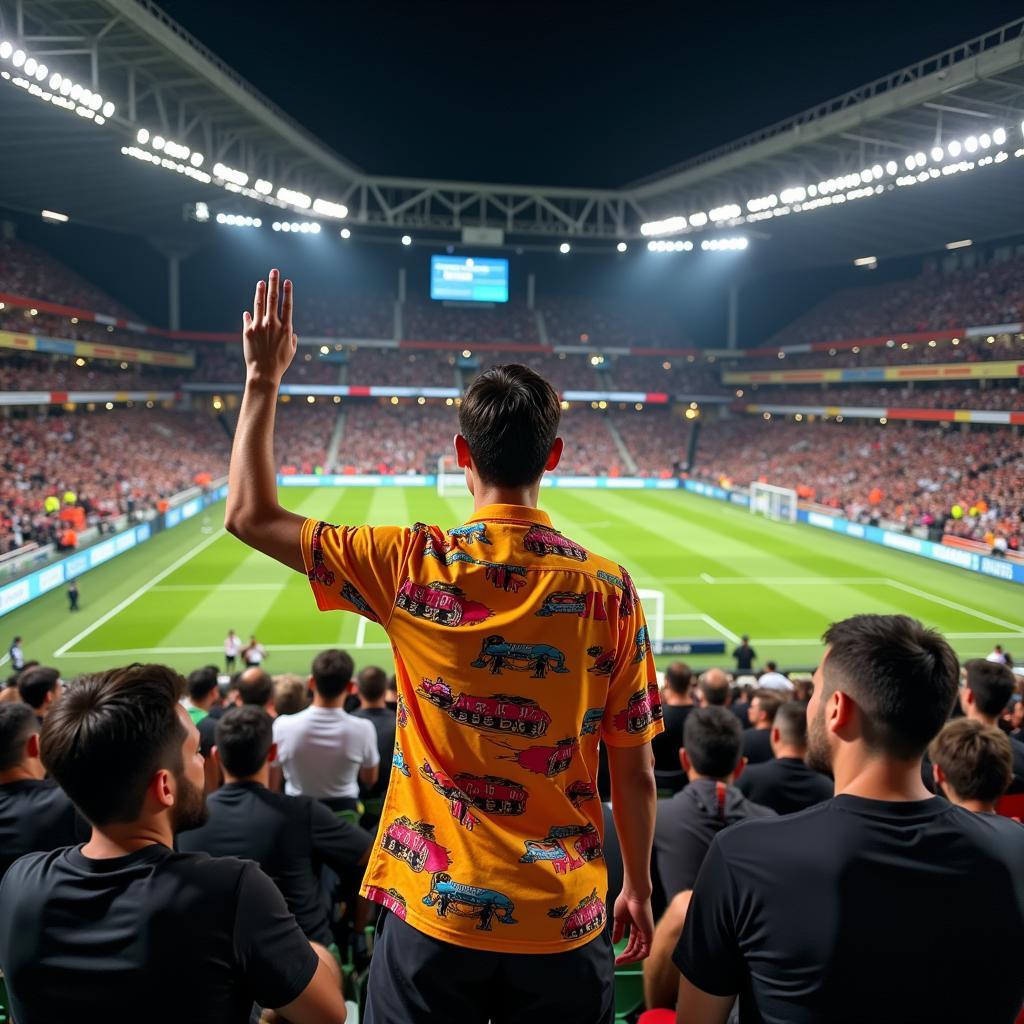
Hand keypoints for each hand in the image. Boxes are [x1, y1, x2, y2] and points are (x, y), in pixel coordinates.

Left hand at [242, 268, 296, 384]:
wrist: (264, 373)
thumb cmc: (280, 364)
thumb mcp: (291, 351)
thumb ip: (292, 338)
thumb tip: (291, 332)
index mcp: (286, 328)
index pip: (287, 305)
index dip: (287, 292)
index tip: (287, 281)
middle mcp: (272, 324)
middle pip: (273, 299)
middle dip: (274, 283)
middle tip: (274, 271)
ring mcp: (259, 326)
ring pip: (259, 304)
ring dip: (261, 291)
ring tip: (261, 282)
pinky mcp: (248, 331)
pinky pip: (249, 319)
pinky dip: (250, 314)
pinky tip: (250, 311)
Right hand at [612, 886, 653, 963]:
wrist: (633, 894)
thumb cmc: (626, 900)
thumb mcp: (618, 919)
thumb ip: (618, 931)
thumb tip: (615, 942)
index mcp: (636, 926)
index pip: (632, 942)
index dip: (624, 950)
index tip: (616, 956)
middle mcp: (642, 930)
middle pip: (636, 949)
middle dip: (626, 957)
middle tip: (617, 961)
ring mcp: (646, 933)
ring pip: (640, 952)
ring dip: (630, 958)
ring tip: (620, 961)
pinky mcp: (649, 935)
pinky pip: (644, 951)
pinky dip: (636, 957)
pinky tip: (627, 958)